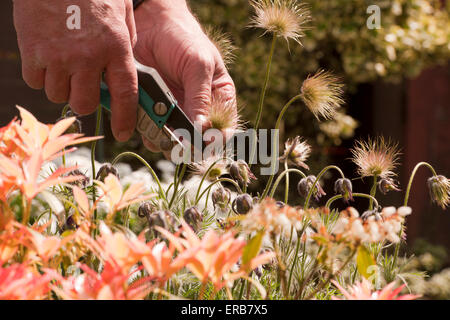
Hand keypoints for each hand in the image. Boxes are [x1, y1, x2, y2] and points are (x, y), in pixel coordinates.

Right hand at [13, 0, 137, 141]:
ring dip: (62, 86)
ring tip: (64, 63)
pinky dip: (41, 75)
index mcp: (116, 46)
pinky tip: (46, 56)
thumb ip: (125, 42)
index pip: (124, 94)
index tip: (123, 132)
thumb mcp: (121, 12)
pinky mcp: (32, 51)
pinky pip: (35, 81)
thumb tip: (120, 69)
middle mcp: (88, 57)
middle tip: (84, 85)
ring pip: (58, 96)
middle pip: (85, 104)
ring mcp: (58, 56)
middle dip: (85, 100)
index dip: (124, 119)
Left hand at [133, 0, 236, 152]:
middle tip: (178, 143)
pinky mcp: (154, 110)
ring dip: (166, 141)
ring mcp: (175, 111)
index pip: (224, 128)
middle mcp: (198, 109)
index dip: (216, 140)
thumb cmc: (182, 38)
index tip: (203, 142)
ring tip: (159, 131)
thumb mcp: (198, 65)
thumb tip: (202, 128)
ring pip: (174, 140)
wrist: (149, 23)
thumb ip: (200, 97)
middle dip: (188, 145)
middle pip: (198, 141)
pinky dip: (148, 131)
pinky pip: (152, 130)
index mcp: (218, 98)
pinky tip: (146, 122)